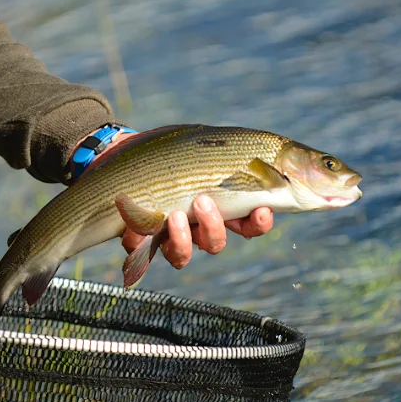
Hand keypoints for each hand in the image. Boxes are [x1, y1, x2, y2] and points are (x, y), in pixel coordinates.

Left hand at [81, 130, 274, 268]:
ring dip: (181, 239)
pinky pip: (138, 247)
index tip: (262, 210)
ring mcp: (166, 234)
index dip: (258, 224)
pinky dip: (137, 234)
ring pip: (181, 254)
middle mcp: (195, 227)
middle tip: (204, 200)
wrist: (127, 150)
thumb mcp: (204, 147)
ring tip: (175, 215)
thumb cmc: (172, 150)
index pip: (248, 224)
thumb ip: (231, 156)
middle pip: (214, 243)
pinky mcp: (136, 235)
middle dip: (213, 226)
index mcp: (218, 207)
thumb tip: (273, 153)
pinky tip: (134, 220)